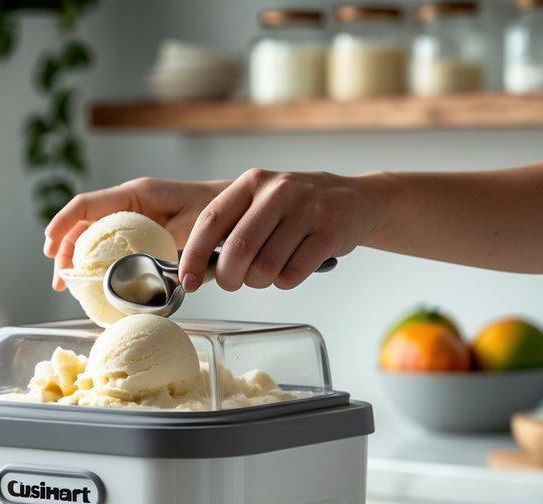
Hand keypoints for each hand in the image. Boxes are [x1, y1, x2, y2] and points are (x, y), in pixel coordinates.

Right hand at [43, 177, 227, 289]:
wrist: (236, 210)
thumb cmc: (217, 212)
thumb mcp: (191, 228)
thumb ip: (165, 244)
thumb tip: (138, 273)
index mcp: (136, 194)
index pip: (87, 205)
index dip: (63, 224)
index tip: (49, 247)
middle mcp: (129, 204)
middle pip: (83, 224)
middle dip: (64, 250)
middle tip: (60, 281)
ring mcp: (134, 219)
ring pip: (93, 236)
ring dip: (78, 259)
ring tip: (70, 285)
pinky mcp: (141, 233)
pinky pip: (111, 245)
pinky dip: (98, 263)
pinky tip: (95, 282)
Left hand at [179, 168, 376, 291]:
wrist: (355, 200)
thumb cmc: (296, 208)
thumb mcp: (260, 202)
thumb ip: (229, 228)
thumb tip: (194, 269)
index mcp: (252, 182)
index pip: (210, 220)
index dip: (194, 256)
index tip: (188, 281)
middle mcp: (278, 191)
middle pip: (238, 250)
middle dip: (229, 277)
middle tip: (233, 281)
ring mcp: (307, 210)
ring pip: (265, 268)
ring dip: (259, 282)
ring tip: (267, 271)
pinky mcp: (330, 232)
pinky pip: (292, 275)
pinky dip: (284, 282)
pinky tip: (291, 267)